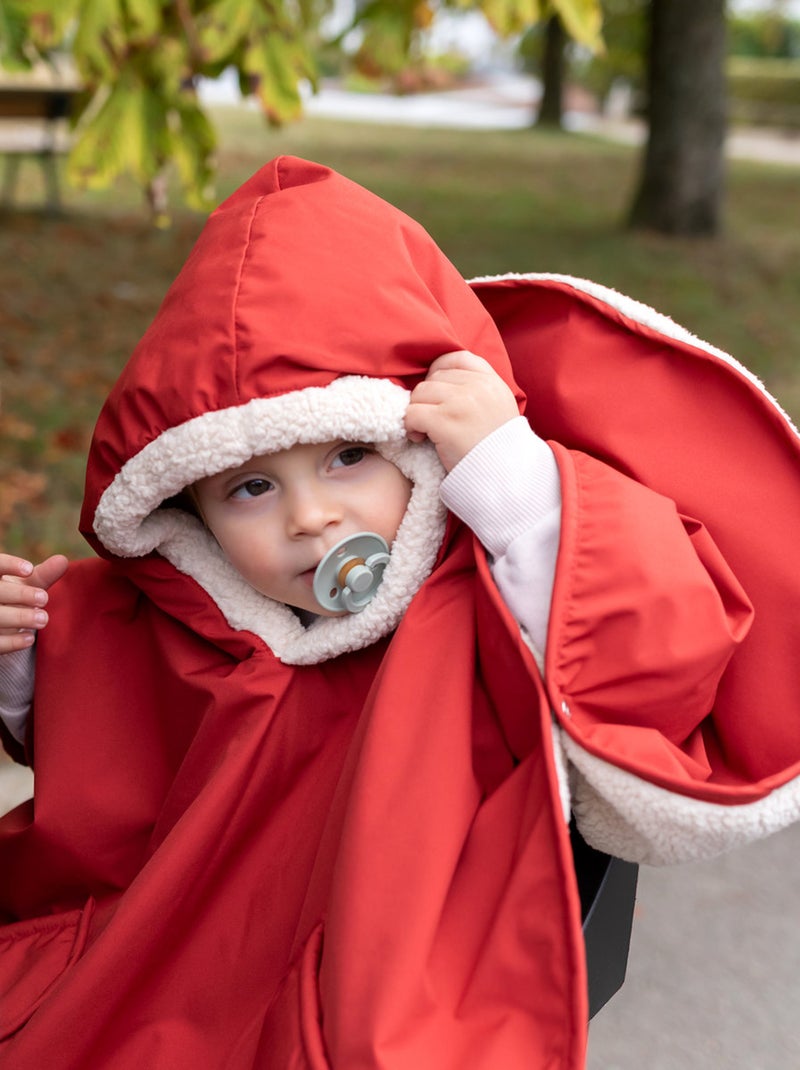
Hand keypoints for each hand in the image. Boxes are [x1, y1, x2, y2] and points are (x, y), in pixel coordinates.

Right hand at [0, 553, 67, 653]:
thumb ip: (43, 575)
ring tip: (44, 619)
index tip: (29, 569)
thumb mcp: (26, 586)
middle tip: (44, 598)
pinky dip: (11, 641)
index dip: (9, 565)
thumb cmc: (13, 598)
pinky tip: (30, 639)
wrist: (0, 625)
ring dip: (20, 617)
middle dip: (20, 594)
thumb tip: (63, 560)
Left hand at [404, 350, 519, 471]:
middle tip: (431, 421)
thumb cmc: (497, 448)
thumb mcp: (499, 407)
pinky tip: (419, 438)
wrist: (504, 477)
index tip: (436, 394)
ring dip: (416, 412)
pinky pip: (412, 413)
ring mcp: (460, 403)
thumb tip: (439, 377)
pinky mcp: (444, 422)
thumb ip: (478, 388)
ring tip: (425, 431)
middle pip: (433, 379)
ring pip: (419, 394)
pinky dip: (410, 426)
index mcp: (491, 381)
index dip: (438, 372)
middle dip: (427, 400)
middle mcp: (477, 387)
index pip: (455, 358)